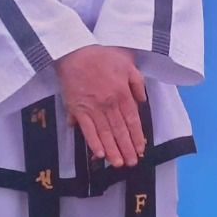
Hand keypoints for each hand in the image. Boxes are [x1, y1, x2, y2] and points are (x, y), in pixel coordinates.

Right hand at [56, 45, 146, 166]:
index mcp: (122, 93)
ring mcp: (93, 108)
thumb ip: (137, 83)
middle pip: (120, 130)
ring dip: (112, 150)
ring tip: (118, 164)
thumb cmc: (102, 56)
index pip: (132, 120)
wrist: (74, 52)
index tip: (141, 149)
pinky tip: (99, 154)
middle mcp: (109, 103)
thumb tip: (142, 102)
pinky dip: (93, 142)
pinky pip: (87, 129)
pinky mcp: (77, 109)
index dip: (137, 137)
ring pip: (105, 134)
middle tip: (132, 163)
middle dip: (126, 148)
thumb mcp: (127, 64)